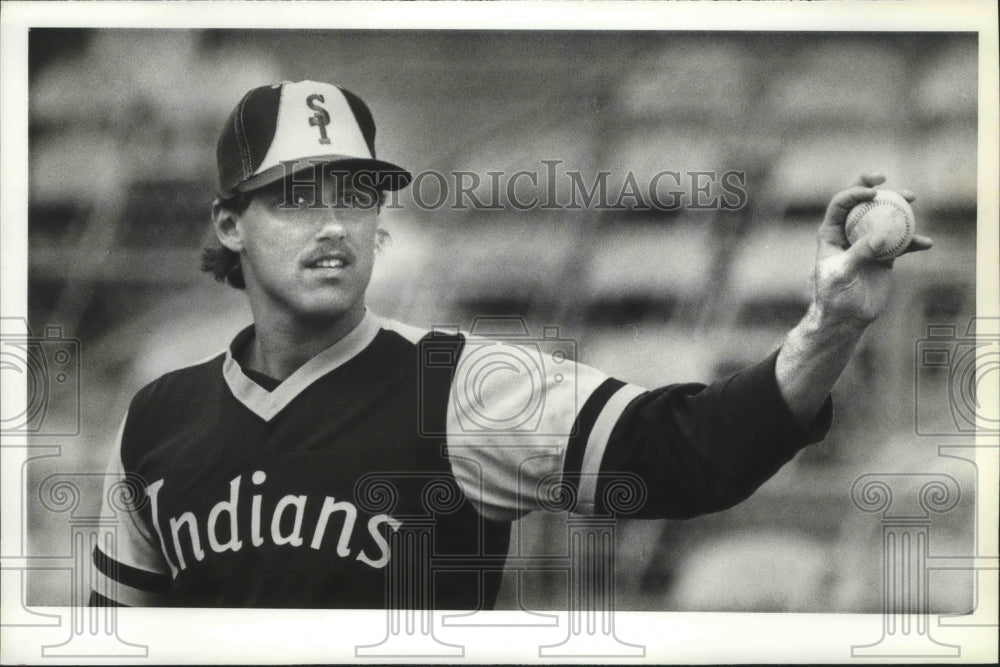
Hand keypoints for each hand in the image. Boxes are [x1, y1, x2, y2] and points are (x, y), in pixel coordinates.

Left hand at [812, 173, 932, 326]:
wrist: (846, 318)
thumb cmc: (835, 296)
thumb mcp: (842, 273)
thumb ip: (860, 252)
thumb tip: (882, 234)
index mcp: (831, 233)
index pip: (841, 204)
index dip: (855, 192)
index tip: (874, 193)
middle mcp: (848, 234)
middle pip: (861, 204)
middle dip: (872, 187)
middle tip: (887, 182)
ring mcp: (867, 243)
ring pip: (884, 219)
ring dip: (898, 208)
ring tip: (912, 200)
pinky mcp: (884, 256)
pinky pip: (901, 243)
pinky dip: (913, 242)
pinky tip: (925, 244)